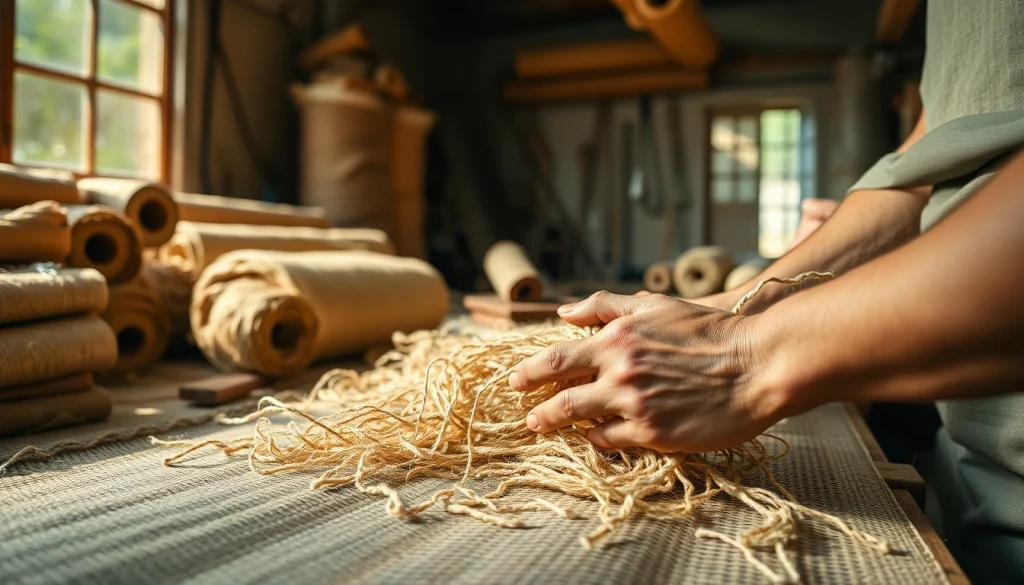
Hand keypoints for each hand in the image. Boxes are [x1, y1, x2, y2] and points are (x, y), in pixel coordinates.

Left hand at [510, 292, 785, 452]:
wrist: (756, 364)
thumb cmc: (709, 331)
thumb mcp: (655, 305)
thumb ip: (607, 306)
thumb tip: (566, 313)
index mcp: (617, 339)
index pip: (557, 358)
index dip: (531, 371)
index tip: (517, 379)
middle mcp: (619, 373)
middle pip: (561, 395)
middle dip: (536, 406)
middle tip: (525, 415)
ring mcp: (634, 405)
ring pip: (581, 422)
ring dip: (558, 426)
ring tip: (545, 428)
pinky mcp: (654, 434)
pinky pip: (611, 441)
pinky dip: (598, 439)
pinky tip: (596, 437)